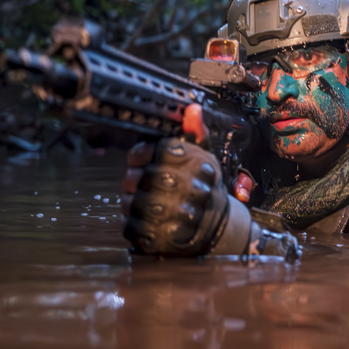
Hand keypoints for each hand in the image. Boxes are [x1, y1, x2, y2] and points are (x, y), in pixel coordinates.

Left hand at [120, 105, 230, 255]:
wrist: (218, 227)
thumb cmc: (205, 188)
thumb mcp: (204, 157)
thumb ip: (195, 132)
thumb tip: (192, 109)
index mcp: (196, 166)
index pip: (157, 151)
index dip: (141, 154)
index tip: (138, 158)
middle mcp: (187, 191)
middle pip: (141, 177)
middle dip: (134, 179)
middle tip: (138, 181)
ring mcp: (174, 217)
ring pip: (132, 203)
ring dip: (131, 202)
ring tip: (142, 200)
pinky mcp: (161, 239)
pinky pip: (130, 226)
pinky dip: (131, 222)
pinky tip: (142, 219)